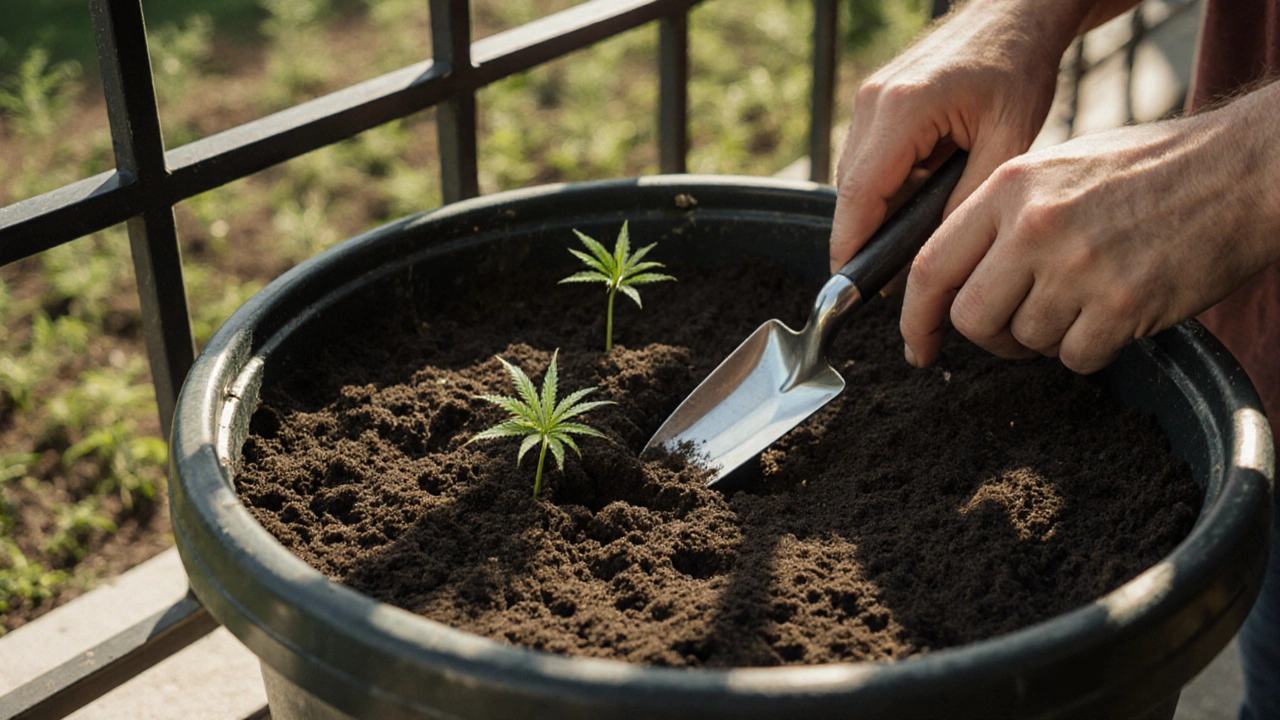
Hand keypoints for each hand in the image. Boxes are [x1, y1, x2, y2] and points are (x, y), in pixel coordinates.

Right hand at [829, 0, 1090, 273]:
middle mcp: (873, 101)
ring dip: (878, 209)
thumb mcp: (1008, 141)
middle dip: (863, 235)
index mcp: (903, 110)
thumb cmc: (1019, 66)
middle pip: (851, 190)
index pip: (859, 195)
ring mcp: (869, 98)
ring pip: (856, 176)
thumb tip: (936, 253)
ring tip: (910, 240)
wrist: (1016, 13)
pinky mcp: (875, 100)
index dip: (850, 246)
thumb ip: (968, 199)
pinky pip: (868, 157)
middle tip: (887, 279)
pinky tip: (920, 196)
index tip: (849, 284)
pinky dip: (887, 185)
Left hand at [900, 85, 1279, 372]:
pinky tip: (1116, 313)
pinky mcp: (1121, 305)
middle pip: (971, 318)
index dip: (916, 317)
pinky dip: (1091, 350)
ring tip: (1088, 297)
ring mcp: (1077, 266)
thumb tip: (953, 280)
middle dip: (990, 336)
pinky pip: (1076, 358)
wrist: (1242, 169)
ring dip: (1050, 336)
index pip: (930, 267)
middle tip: (1018, 329)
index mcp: (1008, 187)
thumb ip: (1002, 218)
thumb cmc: (1149, 169)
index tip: (917, 344)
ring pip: (1026, 340)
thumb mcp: (1057, 169)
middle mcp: (1034, 226)